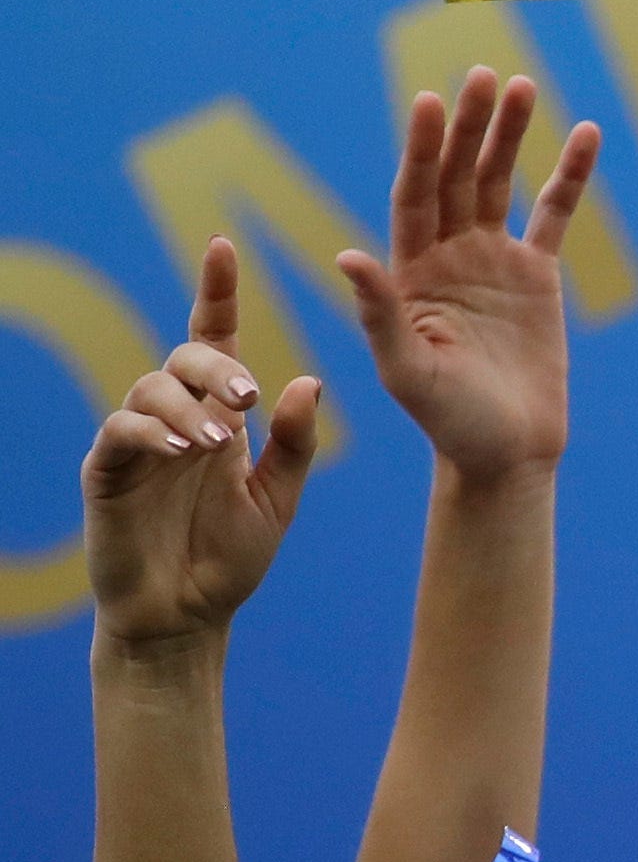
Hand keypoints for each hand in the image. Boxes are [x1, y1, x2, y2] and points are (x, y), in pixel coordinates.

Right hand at [84, 246, 322, 648]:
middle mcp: (176, 418)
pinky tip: (181, 451)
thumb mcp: (278, 499)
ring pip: (150, 388)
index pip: (214, 339)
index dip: (216, 291)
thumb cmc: (230, 558)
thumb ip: (295, 444)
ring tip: (219, 443)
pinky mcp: (105, 470)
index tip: (223, 245)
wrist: (187, 616)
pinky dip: (151, 432)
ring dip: (187, 406)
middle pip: (183, 356)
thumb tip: (308, 379)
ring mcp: (136, 442)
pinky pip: (119, 430)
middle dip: (215, 365)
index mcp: (219, 416)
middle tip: (248, 397)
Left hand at [341, 67, 590, 485]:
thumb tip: (348, 255)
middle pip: (457, 175)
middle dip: (469, 126)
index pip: (414, 195)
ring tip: (521, 85)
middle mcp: (447, 255)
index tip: (429, 103)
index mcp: (409, 272)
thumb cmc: (449, 421)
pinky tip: (584, 133)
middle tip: (483, 75)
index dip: (421, 149)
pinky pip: (555, 213)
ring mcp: (493, 261)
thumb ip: (379, 312)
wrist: (506, 451)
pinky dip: (569, 174)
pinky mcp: (538, 276)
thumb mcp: (406, 370)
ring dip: (510, 134)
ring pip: (499, 182)